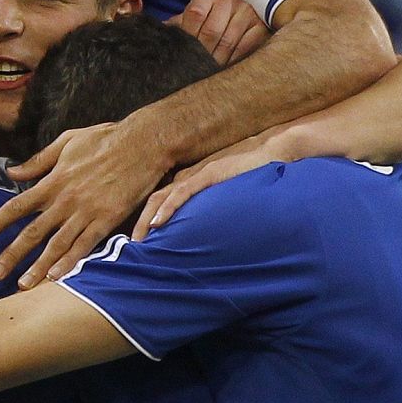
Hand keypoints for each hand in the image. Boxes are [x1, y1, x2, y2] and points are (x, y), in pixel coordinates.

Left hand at [0, 122, 170, 288]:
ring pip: (56, 245)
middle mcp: (66, 200)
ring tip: (22, 285)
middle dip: (10, 254)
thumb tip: (12, 171)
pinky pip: (85, 245)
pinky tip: (56, 277)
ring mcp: (87, 212)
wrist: (143, 143)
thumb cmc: (105, 139)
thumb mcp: (68, 141)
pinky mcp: (108, 219)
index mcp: (53, 181)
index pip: (16, 206)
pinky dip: (70, 262)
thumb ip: (39, 161)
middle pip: (32, 232)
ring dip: (38, 267)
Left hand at [132, 129, 290, 238]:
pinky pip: (181, 193)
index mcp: (188, 183)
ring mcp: (196, 175)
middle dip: (138, 223)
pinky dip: (167, 209)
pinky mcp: (208, 174)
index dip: (144, 220)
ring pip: (161, 198)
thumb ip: (212, 211)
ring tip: (137, 240)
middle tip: (130, 247)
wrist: (271, 155)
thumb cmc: (251, 178)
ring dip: (146, 219)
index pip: (158, 202)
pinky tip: (157, 223)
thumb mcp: (225, 198)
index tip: (137, 243)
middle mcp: (186, 178)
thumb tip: (204, 236)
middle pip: (153, 201)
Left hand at [168, 0, 267, 65]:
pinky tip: (227, 68)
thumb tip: (151, 25)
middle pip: (211, 31)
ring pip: (228, 41)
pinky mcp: (261, 27)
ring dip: (217, 61)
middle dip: (202, 54)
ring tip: (209, 73)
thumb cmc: (207, 27)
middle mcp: (229, 0)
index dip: (189, 37)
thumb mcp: (189, 22)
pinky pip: (245, 47)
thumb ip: (174, 26)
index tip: (185, 54)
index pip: (194, 14)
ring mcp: (247, 12)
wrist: (239, 26)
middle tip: (196, 70)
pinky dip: (234, 61)